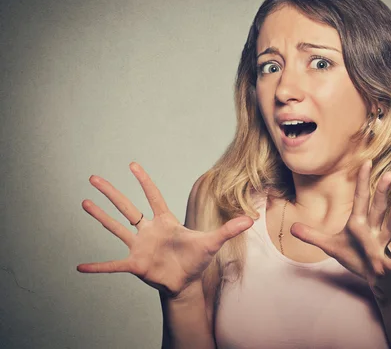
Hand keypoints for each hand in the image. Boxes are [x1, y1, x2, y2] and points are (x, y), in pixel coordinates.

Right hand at [77, 162, 252, 298]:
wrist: (186, 283)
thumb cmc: (197, 260)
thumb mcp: (213, 242)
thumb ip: (229, 229)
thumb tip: (251, 219)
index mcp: (165, 221)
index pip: (153, 196)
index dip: (144, 181)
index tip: (132, 164)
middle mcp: (148, 230)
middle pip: (127, 207)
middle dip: (112, 192)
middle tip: (94, 177)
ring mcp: (140, 246)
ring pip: (116, 228)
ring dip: (100, 216)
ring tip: (83, 202)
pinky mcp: (136, 265)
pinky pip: (113, 265)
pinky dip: (99, 266)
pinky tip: (80, 267)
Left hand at [290, 160, 390, 298]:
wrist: (375, 279)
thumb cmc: (355, 257)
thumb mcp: (331, 246)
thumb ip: (312, 236)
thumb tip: (291, 227)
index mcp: (359, 223)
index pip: (361, 198)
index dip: (363, 181)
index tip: (366, 161)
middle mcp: (373, 230)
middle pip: (378, 208)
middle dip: (382, 192)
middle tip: (389, 173)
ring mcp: (380, 246)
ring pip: (390, 228)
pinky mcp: (384, 265)